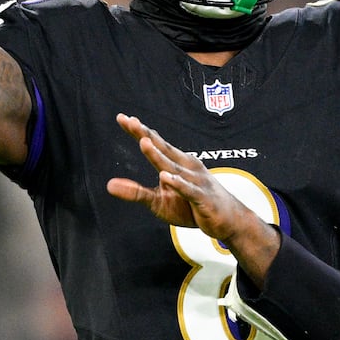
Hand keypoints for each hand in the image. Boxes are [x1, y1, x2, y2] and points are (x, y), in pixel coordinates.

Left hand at [106, 113, 261, 244]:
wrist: (230, 221)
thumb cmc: (193, 208)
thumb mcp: (159, 202)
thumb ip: (136, 192)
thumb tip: (109, 185)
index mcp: (176, 164)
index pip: (155, 144)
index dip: (139, 132)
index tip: (122, 118)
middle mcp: (187, 167)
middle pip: (163, 149)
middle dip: (146, 135)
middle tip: (130, 121)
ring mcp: (196, 181)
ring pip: (173, 167)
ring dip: (158, 155)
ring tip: (143, 142)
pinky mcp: (203, 198)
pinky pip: (188, 190)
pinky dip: (177, 184)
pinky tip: (165, 177)